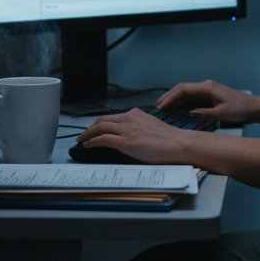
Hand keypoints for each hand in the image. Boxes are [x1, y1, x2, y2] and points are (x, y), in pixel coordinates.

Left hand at [74, 108, 190, 163]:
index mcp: (136, 114)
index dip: (101, 124)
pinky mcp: (125, 141)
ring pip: (99, 127)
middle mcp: (129, 118)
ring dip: (87, 134)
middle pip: (103, 120)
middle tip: (84, 134)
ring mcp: (126, 129)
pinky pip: (102, 139)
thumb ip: (139, 130)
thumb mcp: (152, 129)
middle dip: (91, 127)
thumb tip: (132, 140)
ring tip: (81, 140)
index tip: (96, 129)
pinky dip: (92, 141)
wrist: (178, 144)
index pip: (113, 117)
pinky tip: (87, 145)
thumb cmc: (170, 141)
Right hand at [156, 80, 254, 123]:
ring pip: (186, 92)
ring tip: (163, 107)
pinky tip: (177, 108)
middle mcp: (206, 86)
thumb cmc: (240, 110)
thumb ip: (203, 114)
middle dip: (168, 97)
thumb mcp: (220, 115)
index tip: (161, 107)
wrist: (254, 107)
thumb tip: (188, 114)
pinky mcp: (210, 95)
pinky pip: (192, 96)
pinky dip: (182, 101)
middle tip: (157, 106)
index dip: (170, 98)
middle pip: (182, 89)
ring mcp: (208, 89)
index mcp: (208, 88)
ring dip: (174, 99)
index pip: (183, 90)